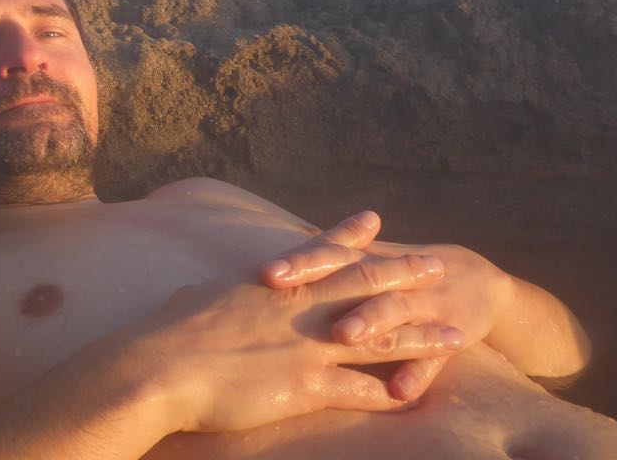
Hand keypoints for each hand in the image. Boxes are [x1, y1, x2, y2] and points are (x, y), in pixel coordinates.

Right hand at [130, 238, 463, 433]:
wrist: (160, 367)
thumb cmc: (166, 333)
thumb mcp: (195, 297)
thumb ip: (216, 292)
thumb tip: (206, 289)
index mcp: (271, 283)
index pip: (321, 253)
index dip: (351, 236)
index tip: (375, 220)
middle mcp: (299, 308)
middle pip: (366, 286)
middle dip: (406, 276)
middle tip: (438, 267)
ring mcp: (307, 345)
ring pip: (381, 338)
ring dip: (421, 338)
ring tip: (455, 336)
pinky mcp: (307, 386)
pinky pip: (363, 390)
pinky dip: (393, 393)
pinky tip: (417, 396)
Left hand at [261, 212, 516, 400]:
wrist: (481, 282)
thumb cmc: (407, 274)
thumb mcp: (374, 259)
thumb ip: (334, 254)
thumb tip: (287, 244)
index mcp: (371, 260)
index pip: (332, 255)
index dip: (301, 262)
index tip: (267, 272)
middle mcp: (395, 279)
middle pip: (357, 278)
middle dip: (324, 284)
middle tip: (286, 294)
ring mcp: (425, 306)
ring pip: (394, 312)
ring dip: (369, 321)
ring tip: (342, 334)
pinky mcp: (451, 336)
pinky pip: (433, 361)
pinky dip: (417, 374)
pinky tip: (400, 392)